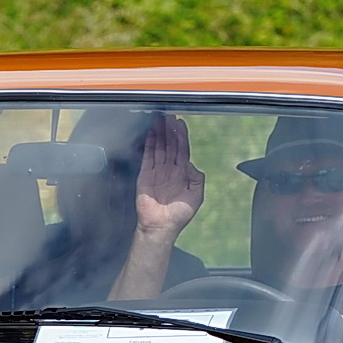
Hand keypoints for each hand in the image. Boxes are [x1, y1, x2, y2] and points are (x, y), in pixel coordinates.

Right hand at [134, 115, 203, 239]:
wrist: (160, 227)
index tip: (180, 123)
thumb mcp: (196, 196)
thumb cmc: (179, 215)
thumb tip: (191, 163)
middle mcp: (169, 170)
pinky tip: (150, 133)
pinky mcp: (145, 175)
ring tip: (159, 119)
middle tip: (168, 115)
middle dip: (169, 130)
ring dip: (159, 133)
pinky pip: (147, 156)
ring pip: (159, 147)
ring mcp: (157, 171)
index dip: (181, 136)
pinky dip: (149, 144)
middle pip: (170, 145)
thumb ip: (197, 178)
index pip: (182, 150)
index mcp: (182, 173)